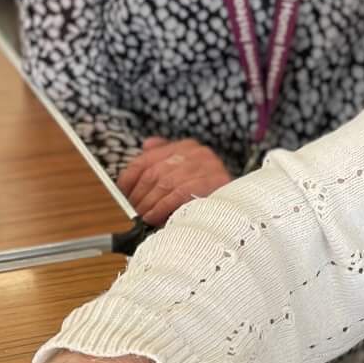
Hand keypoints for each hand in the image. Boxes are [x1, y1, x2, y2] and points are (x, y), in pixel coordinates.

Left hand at [117, 136, 232, 223]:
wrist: (241, 208)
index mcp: (187, 146)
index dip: (130, 176)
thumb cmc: (207, 194)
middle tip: (132, 210)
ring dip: (149, 203)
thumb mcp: (184, 174)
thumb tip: (146, 145)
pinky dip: (163, 207)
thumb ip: (165, 158)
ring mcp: (207, 165)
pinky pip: (179, 193)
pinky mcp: (214, 181)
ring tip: (142, 216)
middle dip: (139, 194)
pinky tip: (155, 217)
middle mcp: (197, 152)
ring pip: (165, 182)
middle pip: (155, 171)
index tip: (121, 192)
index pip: (148, 157)